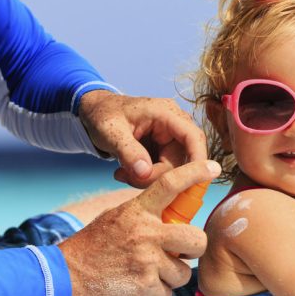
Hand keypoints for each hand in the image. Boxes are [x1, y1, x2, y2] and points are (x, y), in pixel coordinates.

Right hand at [57, 160, 220, 295]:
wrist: (63, 278)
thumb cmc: (91, 249)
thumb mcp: (115, 220)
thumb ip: (143, 216)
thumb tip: (171, 220)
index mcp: (138, 212)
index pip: (170, 184)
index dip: (194, 173)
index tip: (213, 168)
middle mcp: (146, 233)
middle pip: (196, 240)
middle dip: (192, 251)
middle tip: (178, 255)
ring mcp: (147, 260)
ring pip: (183, 272)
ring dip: (169, 279)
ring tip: (146, 275)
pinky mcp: (145, 286)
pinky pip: (167, 294)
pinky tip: (137, 290)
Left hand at [78, 90, 207, 187]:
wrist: (97, 112)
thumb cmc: (103, 114)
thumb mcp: (110, 131)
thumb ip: (128, 151)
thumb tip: (144, 172)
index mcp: (167, 113)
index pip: (193, 137)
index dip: (198, 160)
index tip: (191, 182)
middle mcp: (175, 126)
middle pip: (182, 159)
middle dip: (157, 175)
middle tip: (127, 177)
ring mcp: (171, 139)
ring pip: (173, 169)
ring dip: (149, 178)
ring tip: (122, 173)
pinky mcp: (164, 150)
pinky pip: (164, 170)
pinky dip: (146, 176)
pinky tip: (127, 172)